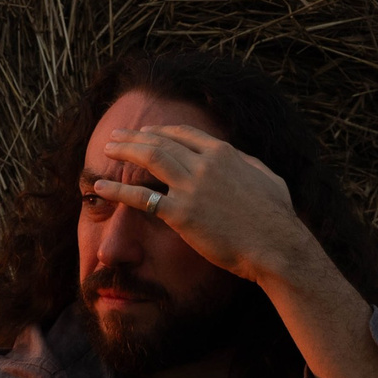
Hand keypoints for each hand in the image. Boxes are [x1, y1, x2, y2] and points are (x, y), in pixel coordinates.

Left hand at [91, 124, 312, 286]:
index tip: (145, 132)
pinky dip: (117, 190)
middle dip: (135, 137)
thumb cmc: (277, 217)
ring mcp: (191, 187)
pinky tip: (99, 187)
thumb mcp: (268, 178)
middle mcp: (204, 164)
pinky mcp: (181, 213)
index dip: (161, 132)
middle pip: (161, 142)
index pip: (185, 135)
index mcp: (225, 154)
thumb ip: (248, 165)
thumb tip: (240, 160)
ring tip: (107, 149)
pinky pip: (140, 197)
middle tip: (116, 136)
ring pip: (149, 159)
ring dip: (125, 151)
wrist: (277, 245)